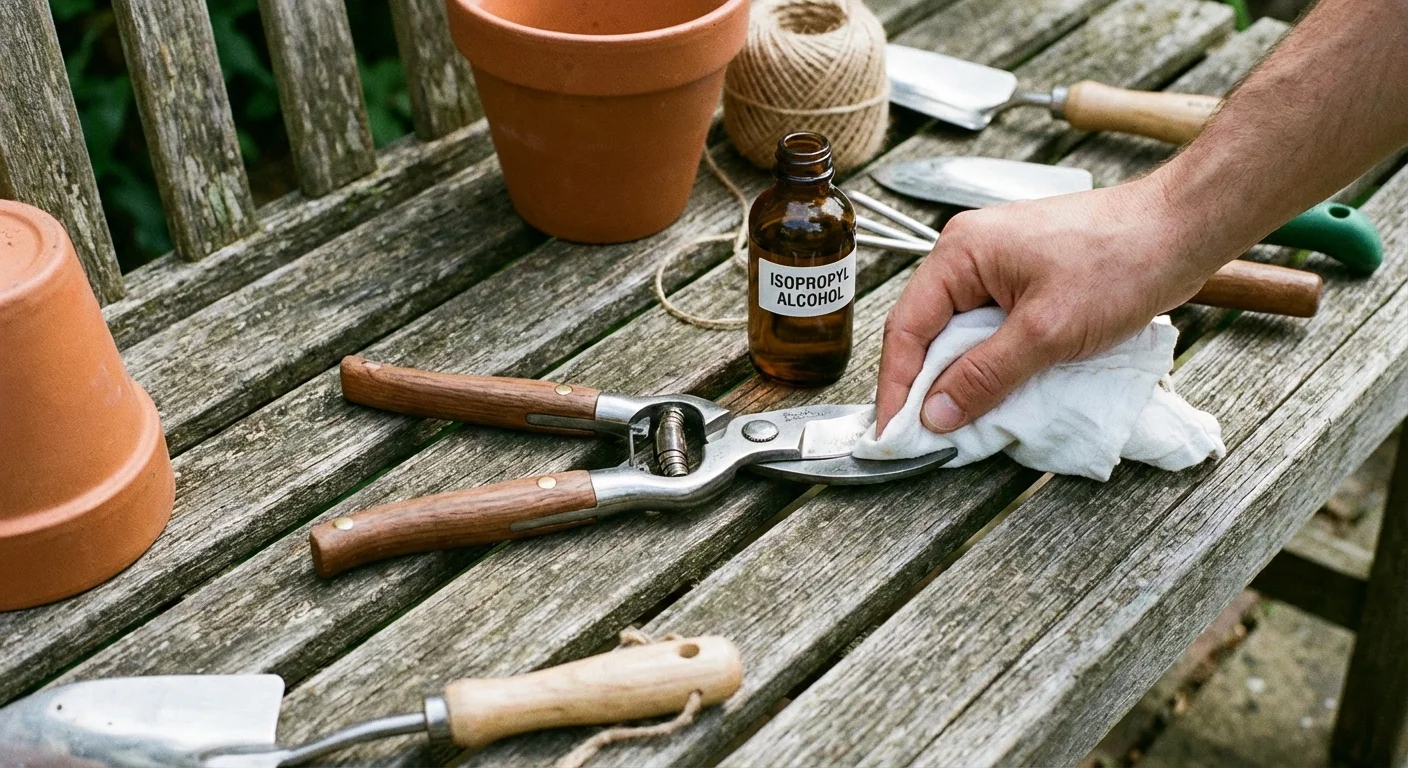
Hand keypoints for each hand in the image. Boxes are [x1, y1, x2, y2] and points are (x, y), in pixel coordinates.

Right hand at [875, 177, 1226, 436]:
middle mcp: (969, 254)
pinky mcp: (1025, 279)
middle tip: (923, 436)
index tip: (893, 433)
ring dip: (960, 375)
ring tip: (957, 421)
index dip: (897, 385)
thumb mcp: (1046, 332)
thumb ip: (984, 376)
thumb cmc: (1119, 264)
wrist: (1182, 230)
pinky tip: (995, 392)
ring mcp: (998, 265)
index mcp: (960, 253)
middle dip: (925, 385)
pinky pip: (991, 327)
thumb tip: (936, 414)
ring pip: (961, 332)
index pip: (907, 327)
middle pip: (928, 330)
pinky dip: (989, 362)